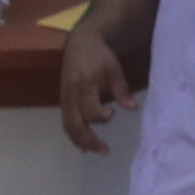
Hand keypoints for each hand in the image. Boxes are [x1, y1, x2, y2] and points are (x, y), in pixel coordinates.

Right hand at [56, 30, 130, 153]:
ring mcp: (64, 98)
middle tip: (104, 150)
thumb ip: (121, 88)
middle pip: (75, 123)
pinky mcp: (63, 101)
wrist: (79, 43)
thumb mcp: (113, 67)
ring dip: (80, 141)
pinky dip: (73, 135)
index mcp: (84, 84)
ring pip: (68, 125)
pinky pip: (65, 122)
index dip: (101, 116)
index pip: (90, 109)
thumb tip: (132, 108)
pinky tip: (83, 144)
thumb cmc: (99, 55)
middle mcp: (71, 94)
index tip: (113, 113)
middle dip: (89, 139)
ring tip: (94, 151)